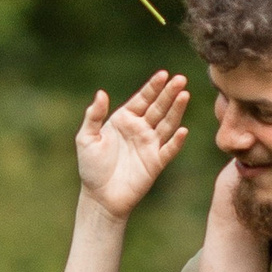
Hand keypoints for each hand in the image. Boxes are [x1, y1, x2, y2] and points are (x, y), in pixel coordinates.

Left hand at [75, 71, 189, 217]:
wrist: (99, 197)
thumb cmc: (91, 167)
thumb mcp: (86, 138)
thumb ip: (94, 116)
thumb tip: (101, 93)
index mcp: (124, 119)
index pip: (142, 99)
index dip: (153, 87)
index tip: (164, 74)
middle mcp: (140, 129)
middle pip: (158, 107)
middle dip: (169, 93)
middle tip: (180, 79)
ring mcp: (150, 145)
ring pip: (167, 124)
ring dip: (176, 110)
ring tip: (184, 95)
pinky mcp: (156, 162)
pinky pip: (168, 149)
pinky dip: (176, 141)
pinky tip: (182, 130)